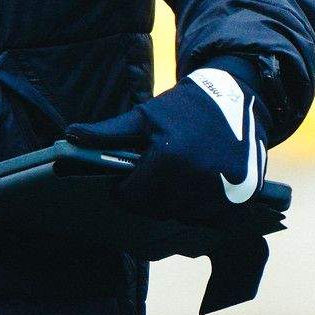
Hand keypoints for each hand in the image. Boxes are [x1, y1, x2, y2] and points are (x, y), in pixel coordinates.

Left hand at [63, 64, 267, 224]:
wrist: (236, 98)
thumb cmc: (182, 108)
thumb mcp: (143, 116)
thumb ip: (107, 132)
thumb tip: (70, 135)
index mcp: (168, 158)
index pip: (134, 196)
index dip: (123, 193)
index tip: (120, 187)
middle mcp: (197, 178)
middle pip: (158, 210)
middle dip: (147, 201)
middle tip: (144, 185)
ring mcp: (224, 189)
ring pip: (184, 216)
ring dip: (173, 206)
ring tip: (168, 185)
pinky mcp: (243, 195)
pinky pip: (211, 217)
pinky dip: (199, 208)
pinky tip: (192, 189)